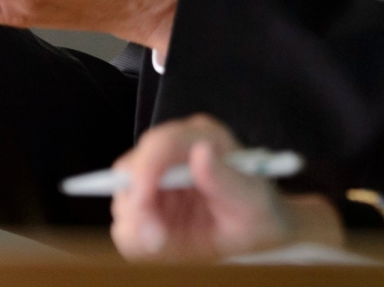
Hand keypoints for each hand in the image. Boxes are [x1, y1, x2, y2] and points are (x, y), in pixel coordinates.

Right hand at [110, 115, 337, 260]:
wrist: (258, 232)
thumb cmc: (259, 208)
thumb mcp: (250, 197)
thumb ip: (225, 177)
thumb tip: (200, 153)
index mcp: (200, 137)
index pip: (160, 143)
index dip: (145, 170)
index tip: (142, 204)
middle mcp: (173, 153)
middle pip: (130, 169)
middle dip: (136, 206)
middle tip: (156, 240)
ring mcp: (157, 179)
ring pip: (124, 199)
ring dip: (137, 228)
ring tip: (168, 244)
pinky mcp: (150, 205)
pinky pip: (128, 224)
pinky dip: (139, 241)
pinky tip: (167, 245)